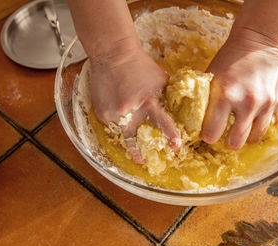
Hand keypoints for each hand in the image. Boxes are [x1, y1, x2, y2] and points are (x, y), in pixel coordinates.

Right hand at [90, 44, 180, 162]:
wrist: (113, 54)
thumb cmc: (140, 65)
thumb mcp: (160, 80)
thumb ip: (166, 97)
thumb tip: (175, 109)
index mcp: (148, 102)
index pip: (162, 123)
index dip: (170, 136)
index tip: (176, 147)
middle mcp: (130, 112)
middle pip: (134, 140)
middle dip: (138, 153)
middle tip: (141, 160)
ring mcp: (113, 114)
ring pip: (121, 131)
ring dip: (125, 132)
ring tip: (124, 131)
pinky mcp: (101, 113)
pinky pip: (110, 123)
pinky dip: (115, 118)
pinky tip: (116, 105)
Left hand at [201, 30, 277, 149]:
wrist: (257, 41)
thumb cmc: (229, 59)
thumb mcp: (210, 77)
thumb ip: (206, 100)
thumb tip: (195, 120)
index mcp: (224, 96)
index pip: (212, 134)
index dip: (208, 136)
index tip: (208, 132)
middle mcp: (246, 103)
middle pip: (236, 142)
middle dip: (229, 142)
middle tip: (226, 136)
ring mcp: (265, 104)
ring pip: (255, 137)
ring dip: (247, 135)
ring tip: (241, 127)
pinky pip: (272, 124)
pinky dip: (264, 123)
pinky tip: (256, 116)